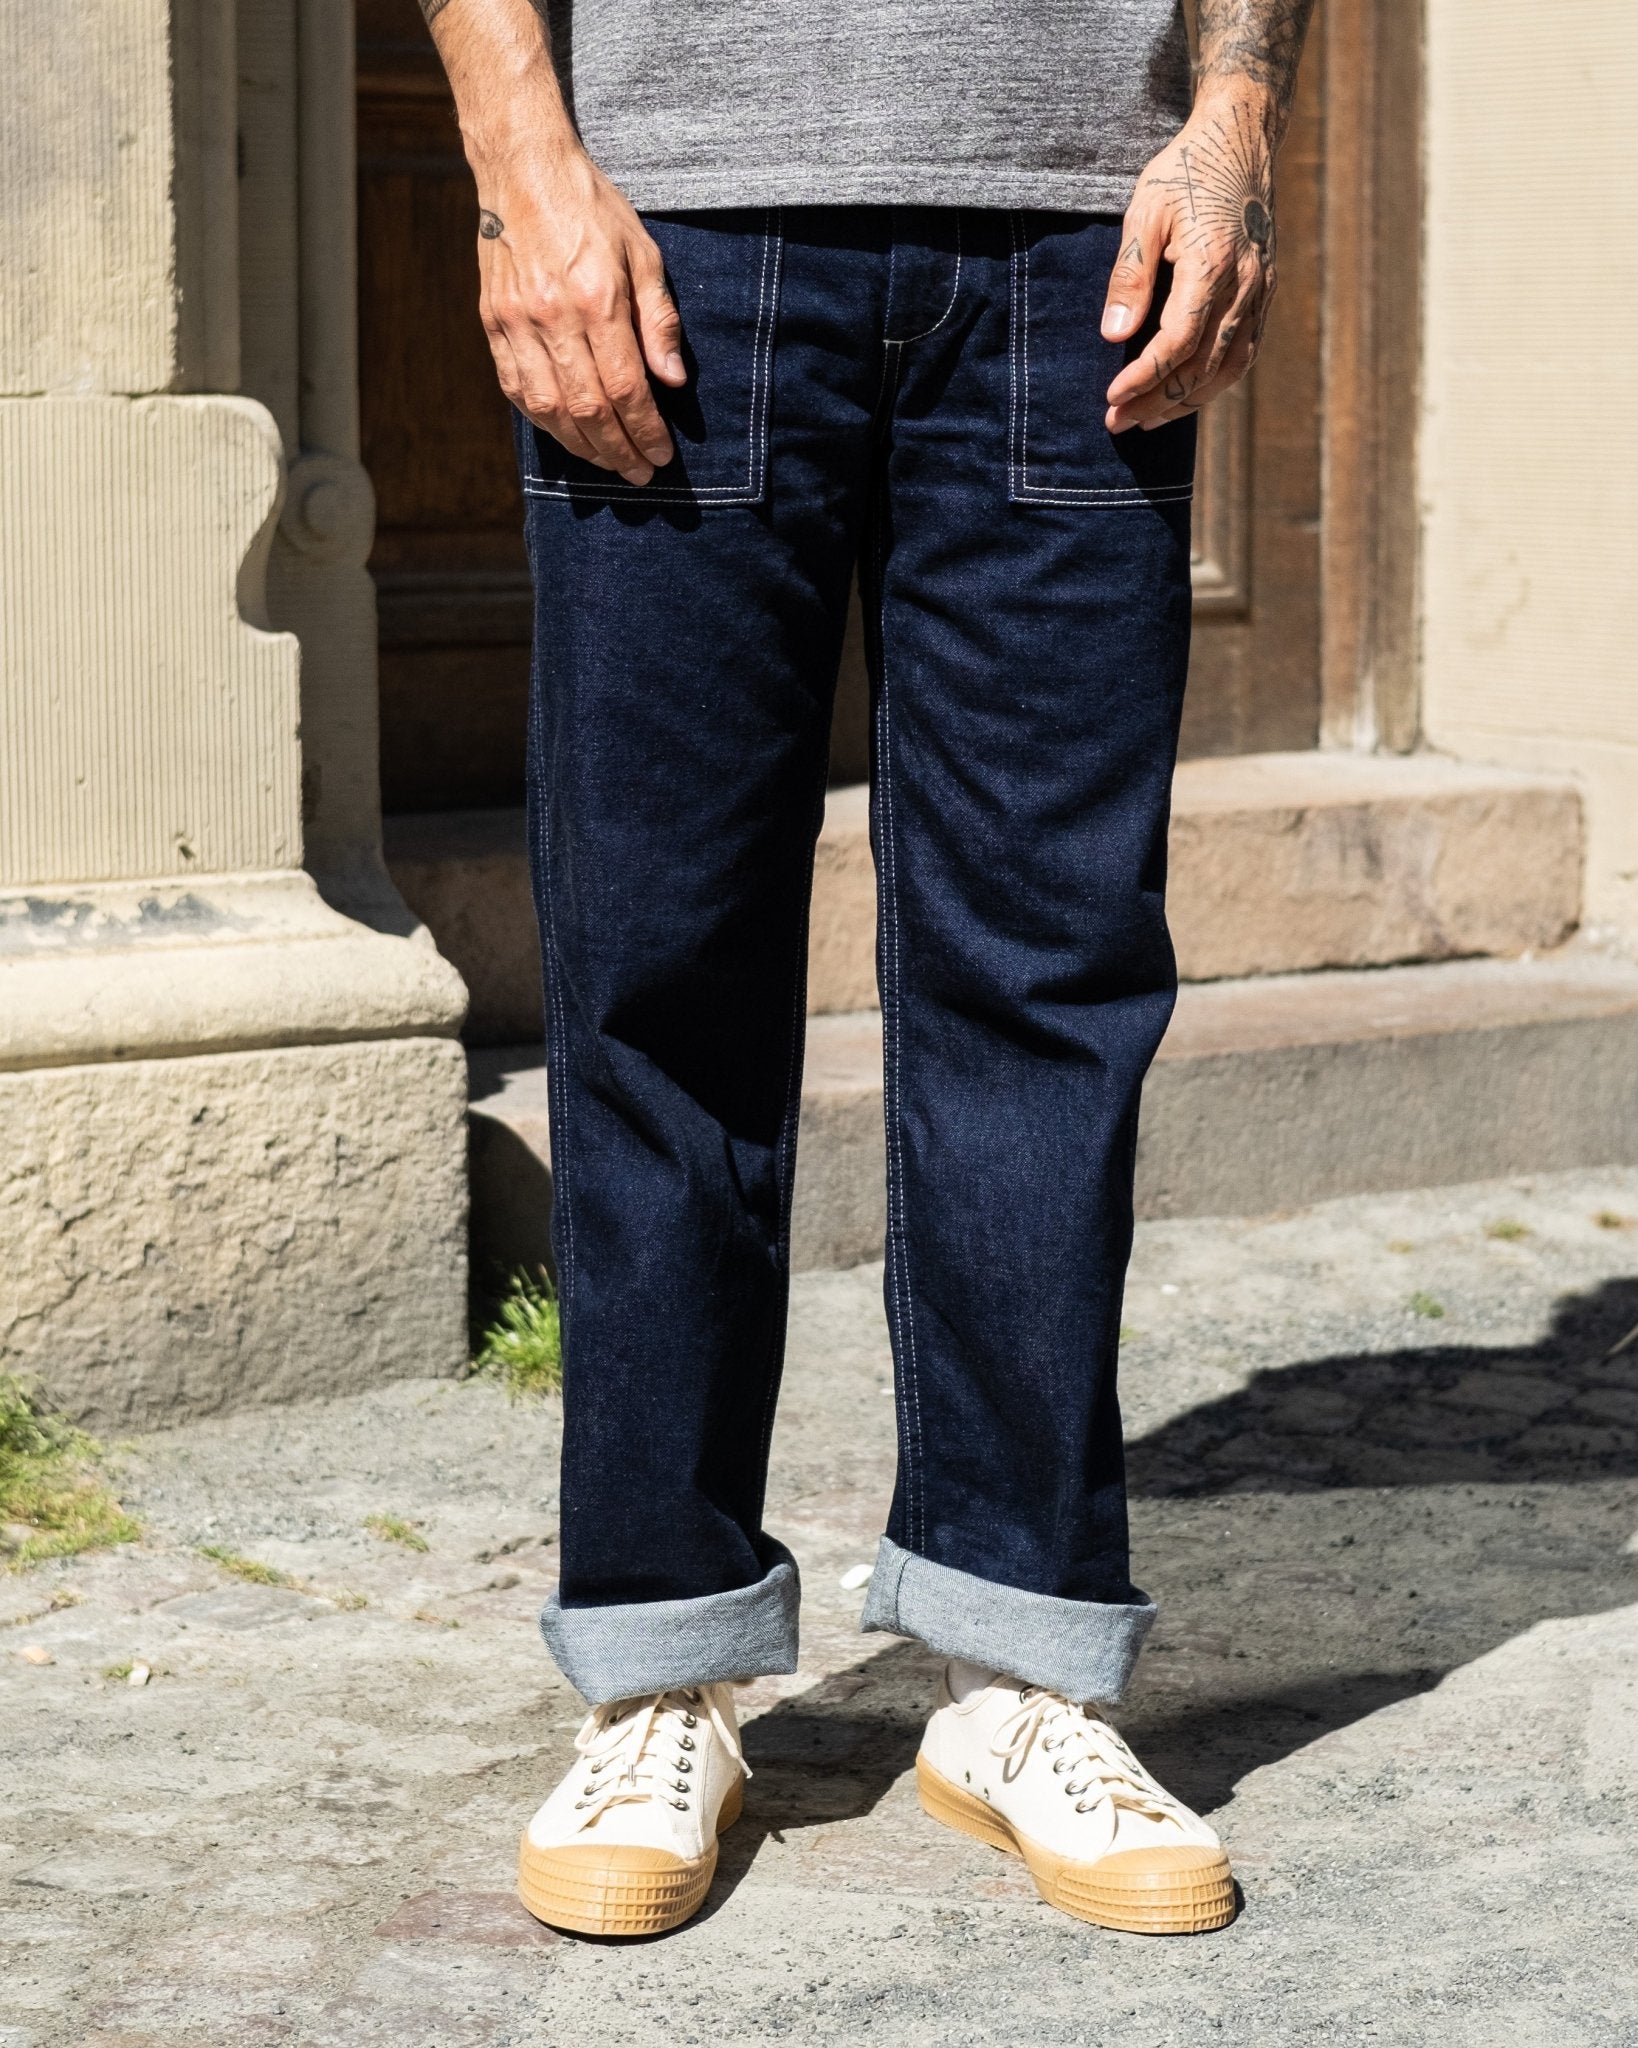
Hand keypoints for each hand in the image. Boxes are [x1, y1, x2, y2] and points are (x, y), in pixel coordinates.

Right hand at [475, 142, 684, 483]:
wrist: (523, 168)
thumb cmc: (592, 209)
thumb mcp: (643, 254)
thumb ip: (659, 320)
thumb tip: (672, 382)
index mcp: (596, 299)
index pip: (625, 388)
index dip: (645, 430)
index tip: (661, 454)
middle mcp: (552, 317)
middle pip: (588, 409)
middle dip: (617, 450)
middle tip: (639, 472)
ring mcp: (516, 322)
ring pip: (549, 408)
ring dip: (581, 445)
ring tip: (607, 460)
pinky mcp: (492, 322)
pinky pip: (517, 389)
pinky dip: (543, 420)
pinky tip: (566, 432)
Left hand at [1100, 85, 1279, 432]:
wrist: (1241, 135)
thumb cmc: (1185, 168)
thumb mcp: (1144, 210)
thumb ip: (1130, 273)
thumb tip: (1115, 334)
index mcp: (1213, 263)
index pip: (1177, 343)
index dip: (1144, 378)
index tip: (1111, 399)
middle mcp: (1245, 283)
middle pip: (1202, 366)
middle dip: (1157, 401)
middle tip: (1116, 422)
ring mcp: (1261, 289)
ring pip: (1228, 368)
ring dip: (1187, 401)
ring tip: (1148, 419)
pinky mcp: (1266, 290)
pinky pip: (1245, 351)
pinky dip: (1216, 381)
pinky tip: (1186, 393)